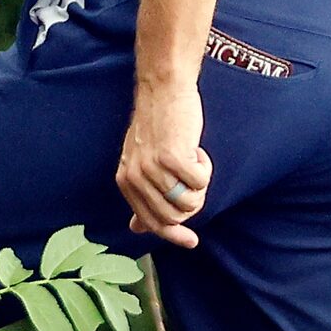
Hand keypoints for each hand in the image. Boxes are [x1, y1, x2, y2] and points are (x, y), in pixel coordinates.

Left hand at [117, 80, 211, 246]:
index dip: (173, 235)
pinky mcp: (172, 158)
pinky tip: (197, 151)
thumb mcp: (141, 161)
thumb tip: (137, 229)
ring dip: (200, 186)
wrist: (164, 89)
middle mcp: (135, 177)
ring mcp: (152, 168)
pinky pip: (200, 182)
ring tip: (195, 162)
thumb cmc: (157, 124)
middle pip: (172, 217)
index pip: (150, 222)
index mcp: (125, 180)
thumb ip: (141, 195)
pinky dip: (205, 169)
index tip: (192, 242)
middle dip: (192, 205)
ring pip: (188, 203)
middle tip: (196, 181)